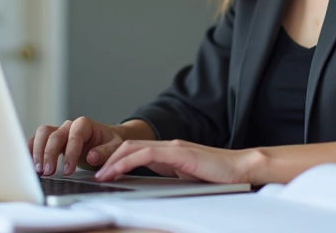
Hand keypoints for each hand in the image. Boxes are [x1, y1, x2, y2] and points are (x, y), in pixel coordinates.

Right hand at [28, 117, 153, 176]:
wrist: (107, 141)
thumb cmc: (110, 143)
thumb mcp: (115, 147)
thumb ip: (105, 152)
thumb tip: (91, 156)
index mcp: (85, 125)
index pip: (74, 135)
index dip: (70, 153)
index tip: (68, 170)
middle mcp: (69, 126)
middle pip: (53, 134)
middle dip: (49, 154)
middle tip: (48, 172)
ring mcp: (59, 131)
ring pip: (42, 134)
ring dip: (38, 152)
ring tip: (39, 170)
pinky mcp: (52, 140)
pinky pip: (38, 140)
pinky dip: (32, 150)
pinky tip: (31, 163)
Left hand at [93, 139, 261, 183]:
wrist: (240, 169)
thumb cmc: (219, 177)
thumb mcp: (188, 178)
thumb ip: (172, 177)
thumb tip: (155, 189)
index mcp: (170, 152)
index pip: (136, 150)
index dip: (116, 159)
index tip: (103, 172)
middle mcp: (169, 146)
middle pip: (129, 145)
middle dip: (108, 158)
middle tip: (94, 172)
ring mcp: (173, 147)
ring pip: (133, 147)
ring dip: (113, 160)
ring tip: (101, 174)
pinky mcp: (178, 153)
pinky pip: (146, 154)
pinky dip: (127, 161)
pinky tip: (118, 170)